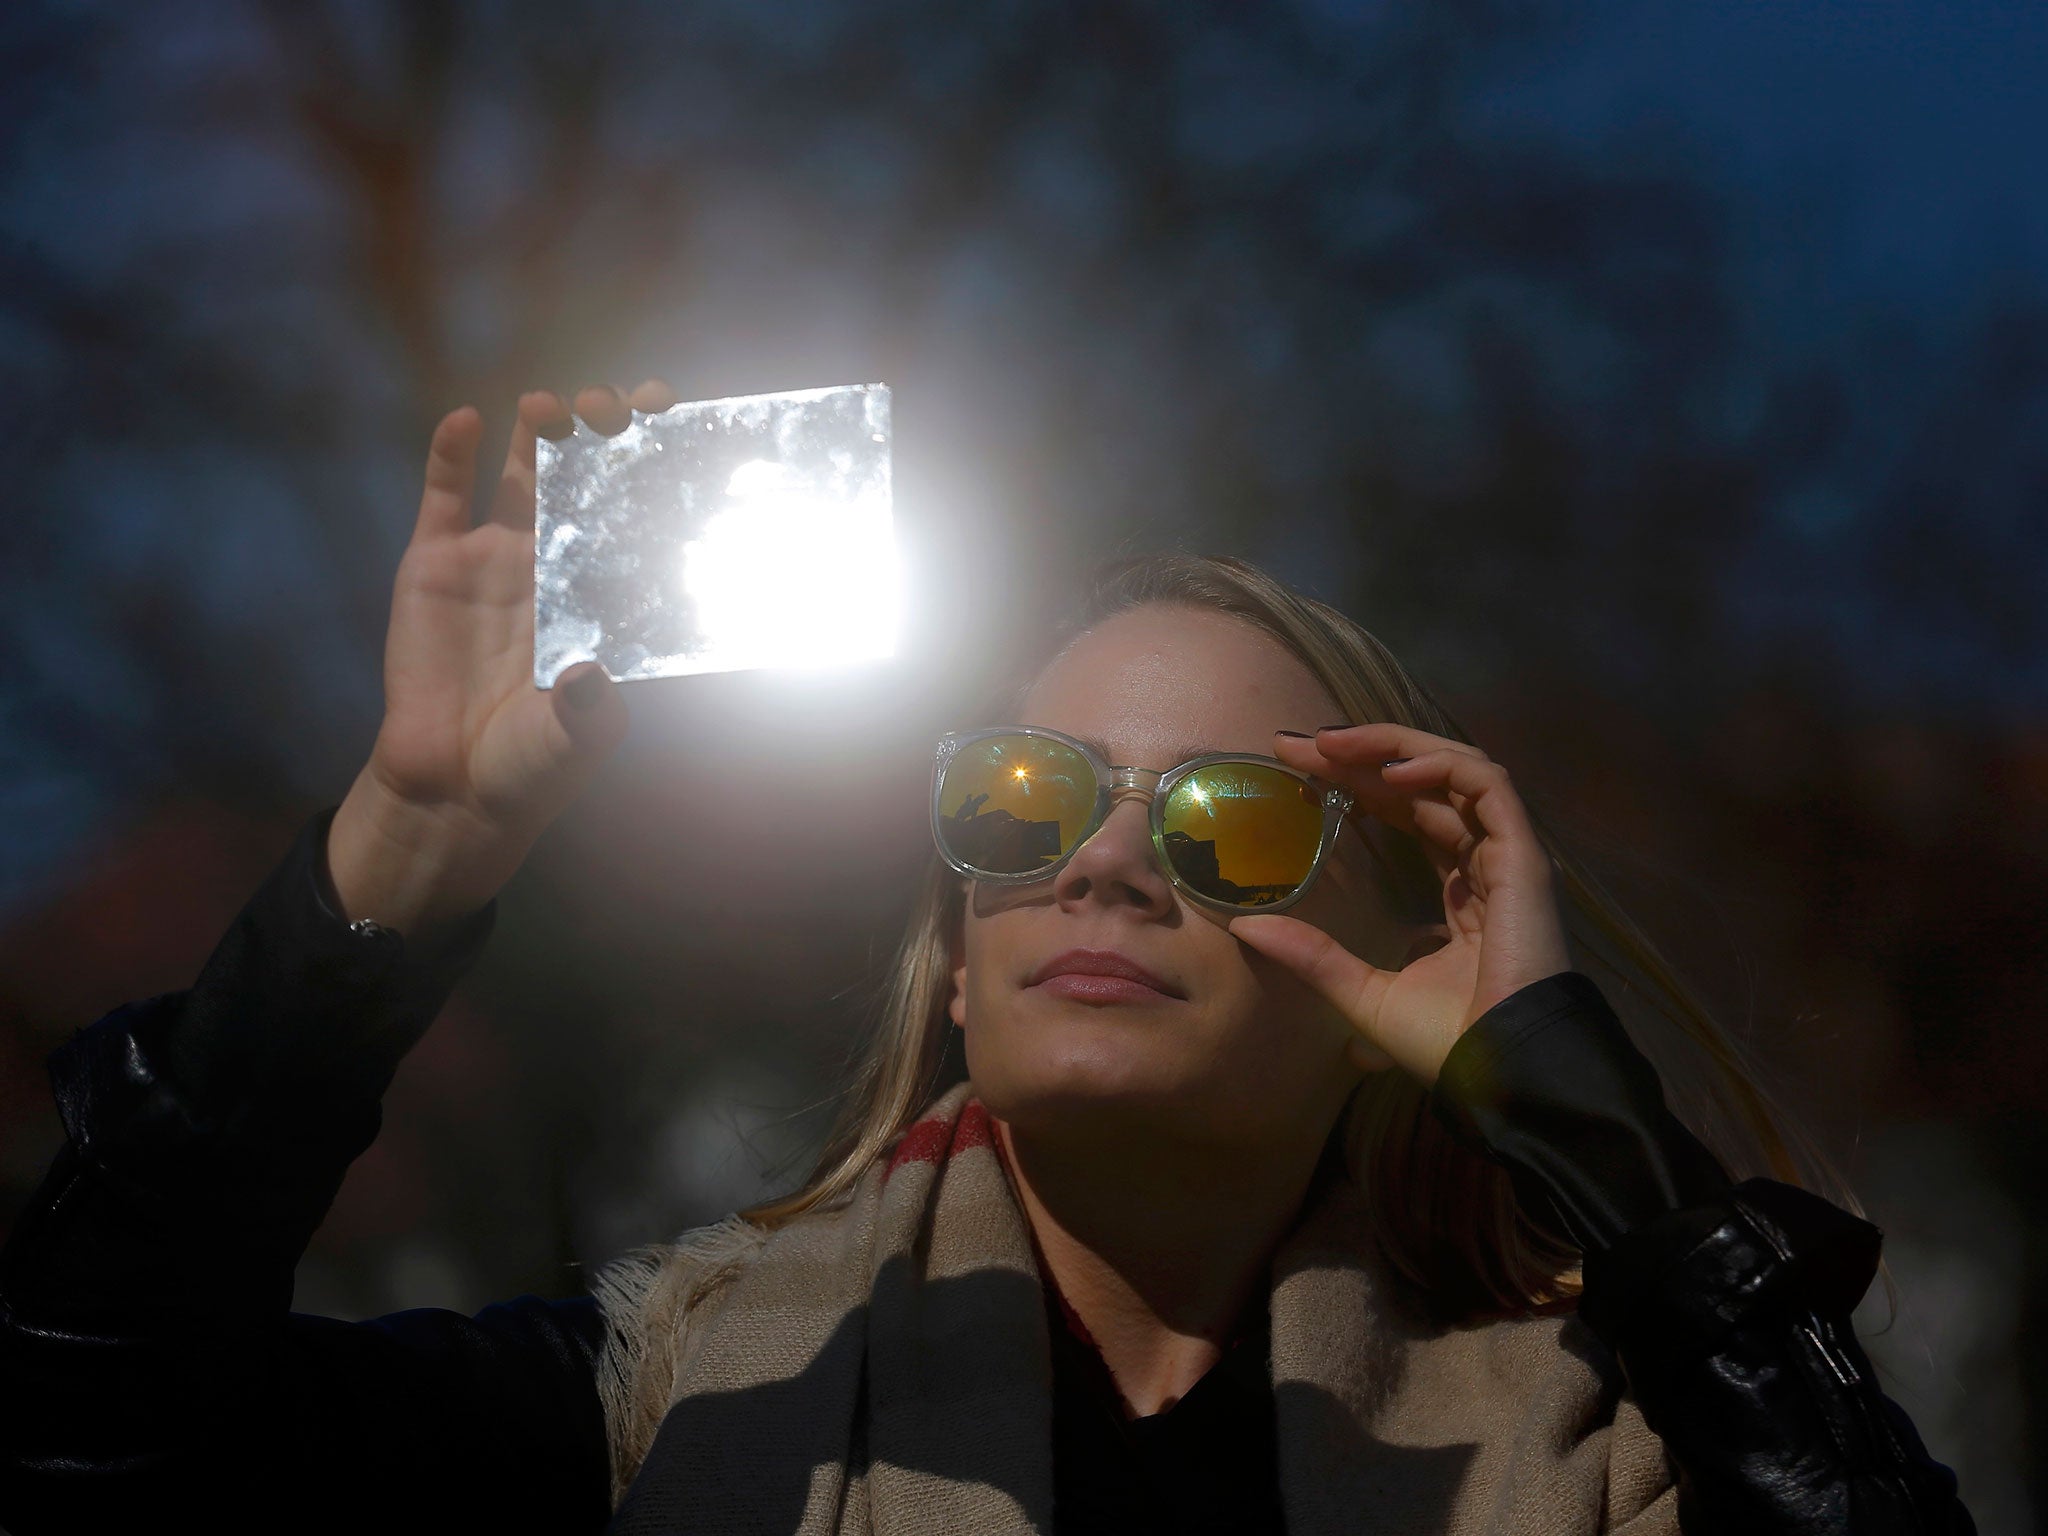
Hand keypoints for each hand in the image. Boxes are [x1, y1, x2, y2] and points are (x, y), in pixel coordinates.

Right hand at [327, 382, 675, 936]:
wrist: (453, 786)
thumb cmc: (534, 764)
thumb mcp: (576, 739)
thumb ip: (591, 708)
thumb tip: (593, 676)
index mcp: (605, 593)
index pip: (640, 515)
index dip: (659, 467)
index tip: (679, 425)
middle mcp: (557, 562)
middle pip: (587, 478)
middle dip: (604, 435)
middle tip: (615, 406)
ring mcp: (495, 556)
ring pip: (522, 473)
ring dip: (539, 431)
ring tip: (549, 405)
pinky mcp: (435, 562)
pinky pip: (444, 495)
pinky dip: (451, 453)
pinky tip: (467, 419)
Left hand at [1229, 723, 1570, 1084]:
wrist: (1504, 1073)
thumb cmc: (1447, 1044)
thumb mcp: (1360, 992)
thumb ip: (1311, 955)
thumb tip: (1245, 927)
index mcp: (1458, 891)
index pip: (1409, 814)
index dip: (1358, 784)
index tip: (1296, 769)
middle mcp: (1484, 865)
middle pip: (1424, 785)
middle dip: (1362, 755)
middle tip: (1296, 745)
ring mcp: (1508, 858)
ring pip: (1457, 771)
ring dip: (1394, 747)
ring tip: (1331, 744)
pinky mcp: (1525, 858)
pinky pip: (1489, 787)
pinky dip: (1441, 766)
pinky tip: (1389, 768)